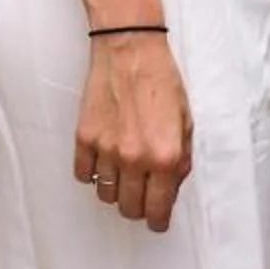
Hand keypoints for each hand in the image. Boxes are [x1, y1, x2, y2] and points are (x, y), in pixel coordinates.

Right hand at [74, 34, 193, 232]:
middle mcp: (135, 159)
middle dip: (138, 206)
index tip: (156, 219)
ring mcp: (106, 150)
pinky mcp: (84, 138)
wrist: (129, 48)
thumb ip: (180, 160)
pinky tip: (102, 159)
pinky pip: (83, 174)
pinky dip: (92, 173)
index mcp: (165, 157)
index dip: (157, 221)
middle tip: (141, 193)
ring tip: (122, 171)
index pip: (157, 211)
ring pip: (105, 195)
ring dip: (115, 189)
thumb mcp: (186, 121)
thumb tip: (169, 188)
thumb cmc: (161, 79)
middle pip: (129, 209)